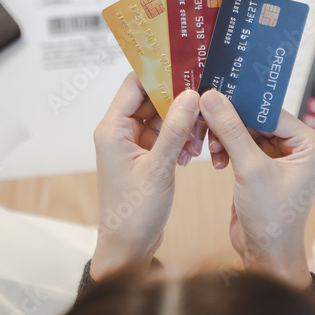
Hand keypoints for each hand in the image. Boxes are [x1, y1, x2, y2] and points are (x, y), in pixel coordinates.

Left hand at [90, 73, 201, 278]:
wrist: (128, 247)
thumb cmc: (134, 213)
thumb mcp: (159, 168)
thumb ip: (175, 130)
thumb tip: (190, 95)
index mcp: (112, 129)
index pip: (134, 84)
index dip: (159, 74)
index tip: (187, 68)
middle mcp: (119, 132)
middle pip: (151, 99)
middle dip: (178, 103)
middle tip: (202, 108)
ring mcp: (131, 144)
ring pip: (162, 117)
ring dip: (182, 125)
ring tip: (197, 142)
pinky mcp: (144, 156)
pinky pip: (165, 135)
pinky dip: (180, 140)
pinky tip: (191, 153)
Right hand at [199, 90, 314, 287]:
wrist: (265, 255)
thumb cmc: (272, 220)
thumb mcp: (251, 170)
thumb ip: (232, 131)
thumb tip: (213, 98)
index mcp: (310, 142)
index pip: (270, 111)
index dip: (242, 103)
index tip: (214, 94)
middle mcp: (298, 146)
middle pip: (256, 118)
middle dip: (230, 122)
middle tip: (204, 119)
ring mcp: (279, 156)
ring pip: (245, 130)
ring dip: (224, 136)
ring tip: (210, 148)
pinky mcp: (261, 166)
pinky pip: (240, 145)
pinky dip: (225, 148)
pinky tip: (216, 160)